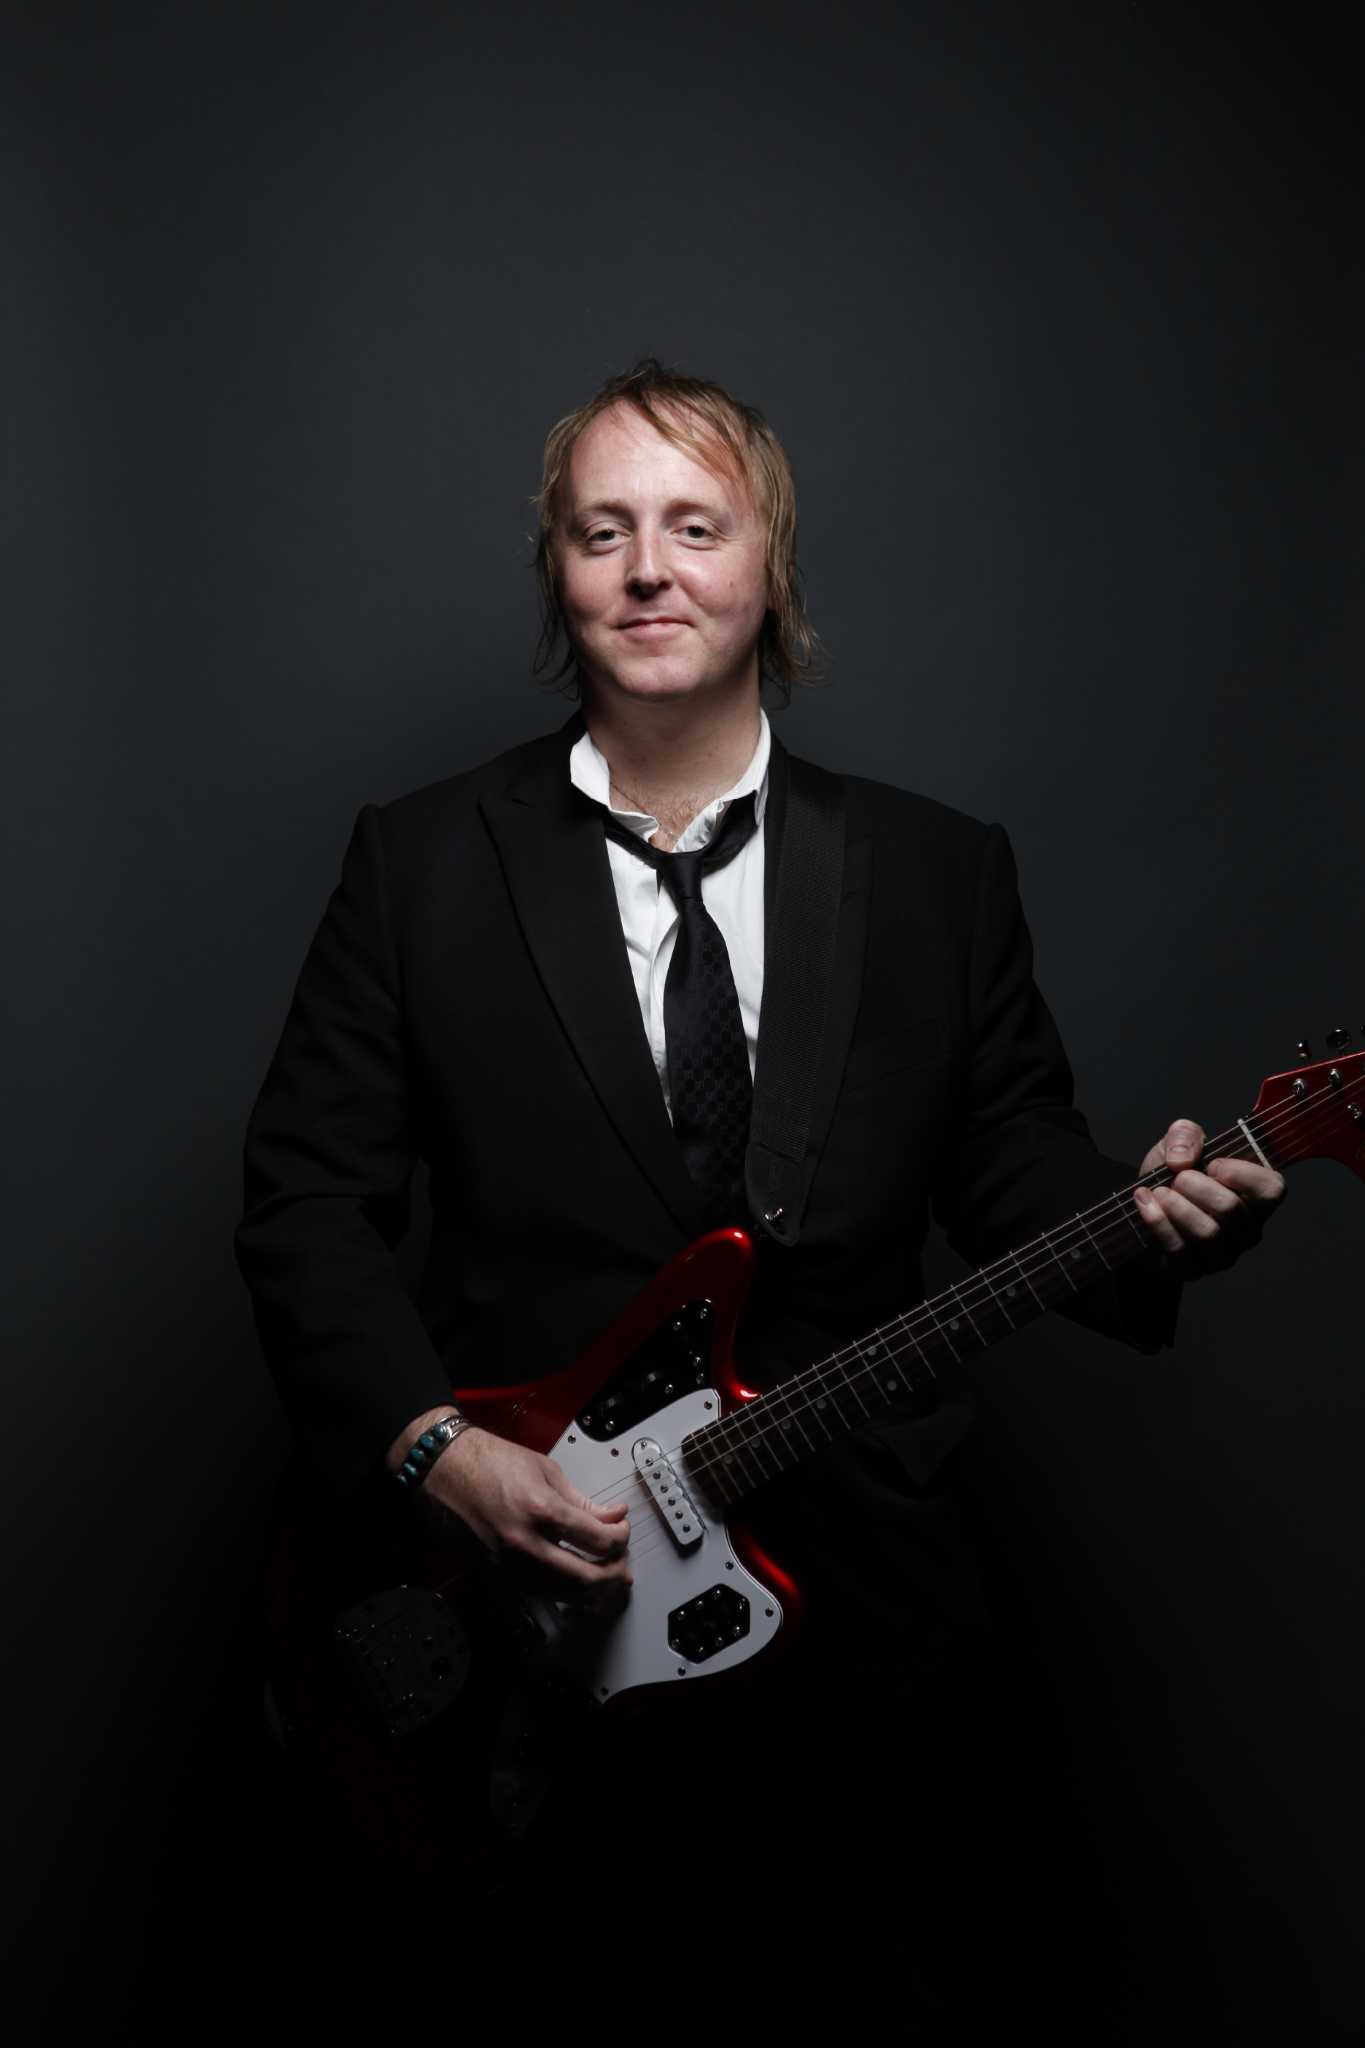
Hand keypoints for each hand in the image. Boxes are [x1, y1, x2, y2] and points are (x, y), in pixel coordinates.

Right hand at [424, 1427, 632, 1615]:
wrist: (445, 1470)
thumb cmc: (490, 1462)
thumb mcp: (546, 1471)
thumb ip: (582, 1500)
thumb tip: (612, 1515)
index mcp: (541, 1510)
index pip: (597, 1540)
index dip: (619, 1537)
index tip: (621, 1529)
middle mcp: (525, 1543)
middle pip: (585, 1577)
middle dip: (612, 1574)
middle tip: (623, 1566)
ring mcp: (510, 1562)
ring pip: (563, 1593)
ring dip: (592, 1590)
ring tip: (607, 1578)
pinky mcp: (499, 1571)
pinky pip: (540, 1591)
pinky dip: (565, 1591)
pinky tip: (576, 1582)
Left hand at [1133, 1118, 1285, 1276]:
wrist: (1140, 1211)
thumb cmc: (1172, 1178)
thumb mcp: (1177, 1146)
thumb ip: (1185, 1135)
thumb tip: (1183, 1159)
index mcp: (1255, 1198)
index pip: (1272, 1189)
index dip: (1242, 1173)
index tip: (1212, 1164)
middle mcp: (1246, 1231)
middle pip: (1232, 1209)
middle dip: (1197, 1186)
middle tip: (1178, 1178)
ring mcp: (1222, 1255)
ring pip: (1208, 1233)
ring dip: (1178, 1206)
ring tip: (1160, 1191)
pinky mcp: (1192, 1270)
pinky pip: (1180, 1250)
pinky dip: (1158, 1222)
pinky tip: (1145, 1202)